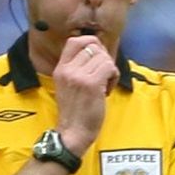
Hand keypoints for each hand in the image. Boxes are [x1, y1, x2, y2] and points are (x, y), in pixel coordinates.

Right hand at [54, 35, 119, 155]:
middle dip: (103, 59)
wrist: (72, 133)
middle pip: (93, 46)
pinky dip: (114, 77)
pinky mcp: (92, 84)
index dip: (91, 43)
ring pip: (104, 57)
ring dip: (109, 70)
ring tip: (104, 85)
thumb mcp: (67, 86)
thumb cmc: (75, 113)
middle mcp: (68, 70)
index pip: (75, 41)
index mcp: (61, 68)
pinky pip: (110, 67)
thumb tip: (97, 52)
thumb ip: (77, 68)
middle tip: (103, 76)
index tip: (97, 58)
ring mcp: (79, 76)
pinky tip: (107, 90)